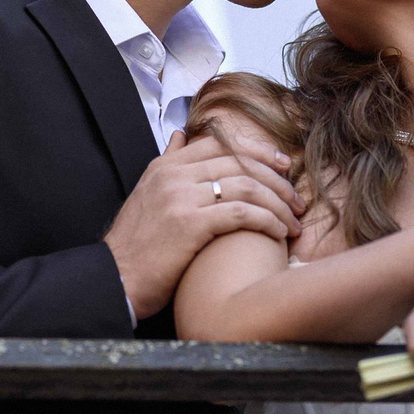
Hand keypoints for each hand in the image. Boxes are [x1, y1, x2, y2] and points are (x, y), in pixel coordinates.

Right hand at [104, 130, 302, 319]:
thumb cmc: (136, 245)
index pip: (221, 142)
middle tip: (297, 200)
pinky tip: (279, 234)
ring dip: (279, 204)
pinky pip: (242, 214)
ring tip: (294, 223)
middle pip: (241, 162)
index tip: (283, 165)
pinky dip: (268, 221)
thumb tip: (182, 135)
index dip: (258, 150)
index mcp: (166, 166)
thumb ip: (168, 162)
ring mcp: (181, 198)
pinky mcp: (190, 224)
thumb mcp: (146, 192)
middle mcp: (174, 175)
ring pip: (247, 186)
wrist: (116, 278)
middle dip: (277, 180)